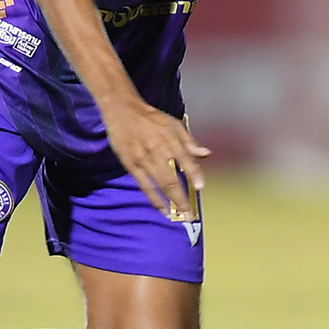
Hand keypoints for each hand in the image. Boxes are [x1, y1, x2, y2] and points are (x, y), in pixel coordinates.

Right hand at [105, 100, 210, 219]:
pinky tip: (162, 209)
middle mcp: (158, 152)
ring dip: (170, 202)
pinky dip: (154, 199)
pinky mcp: (131, 165)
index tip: (200, 187)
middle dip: (182, 199)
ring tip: (179, 216)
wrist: (122, 111)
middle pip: (172, 180)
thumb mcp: (173, 123)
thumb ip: (189, 141)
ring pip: (159, 185)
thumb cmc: (151, 118)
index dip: (194, 174)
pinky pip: (144, 186)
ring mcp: (143, 160)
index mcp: (170, 140)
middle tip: (190, 215)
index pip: (185, 160)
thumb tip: (206, 154)